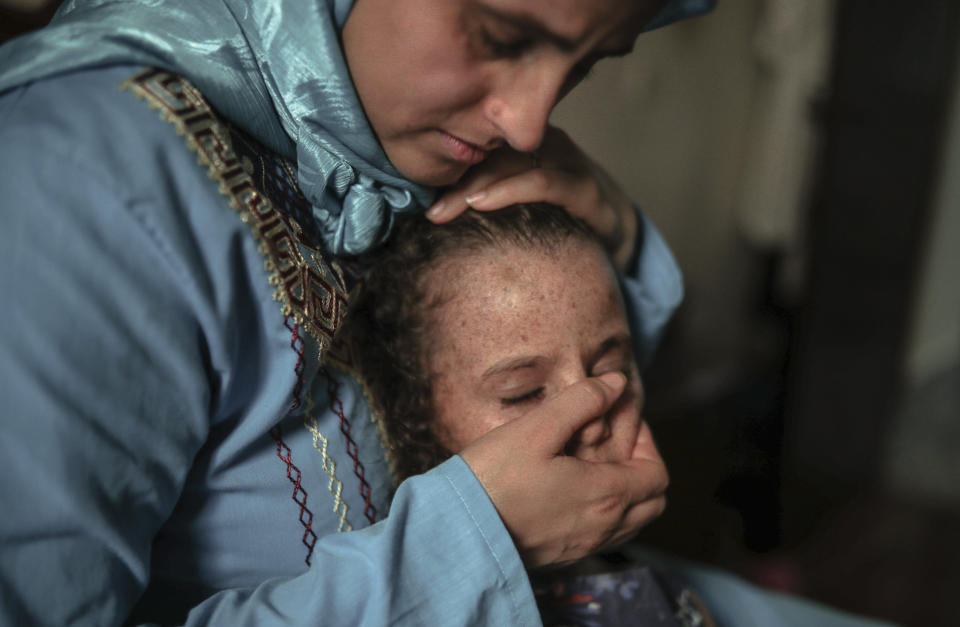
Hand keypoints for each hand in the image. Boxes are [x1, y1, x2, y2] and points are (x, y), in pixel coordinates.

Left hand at [425, 126, 638, 271]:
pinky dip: (507, 191)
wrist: (612, 233)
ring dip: (472, 187)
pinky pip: (541, 182)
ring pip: (510, 164)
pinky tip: (480, 204)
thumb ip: (483, 194)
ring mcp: (567, 160)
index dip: (448, 166)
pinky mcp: (583, 186)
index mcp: (526, 141)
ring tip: (444, 210)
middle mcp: (547, 142)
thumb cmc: (556, 218)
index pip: (480, 144)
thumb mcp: (516, 203)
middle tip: (428, 210)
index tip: (418, 193)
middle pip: (491, 152)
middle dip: (454, 180)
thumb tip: (429, 210)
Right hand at [458, 372, 668, 567]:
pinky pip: (604, 539)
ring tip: (596, 467)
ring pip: (631, 525)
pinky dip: (606, 515)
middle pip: (652, 504)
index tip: (621, 424)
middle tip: (616, 445)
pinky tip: (574, 495)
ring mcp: (583, 548)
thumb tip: (616, 384)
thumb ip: (581, 401)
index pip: (656, 474)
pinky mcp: (562, 560)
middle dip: (644, 469)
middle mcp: (603, 528)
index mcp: (605, 495)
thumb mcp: (535, 428)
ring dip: (627, 494)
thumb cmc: (493, 479)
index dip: (648, 443)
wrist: (456, 535)